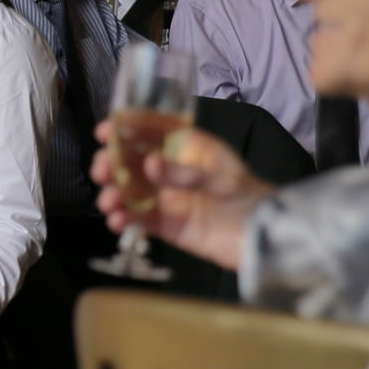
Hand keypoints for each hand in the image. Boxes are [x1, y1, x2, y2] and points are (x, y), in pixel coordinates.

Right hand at [90, 121, 266, 270]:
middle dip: (111, 165)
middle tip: (102, 173)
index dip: (125, 129)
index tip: (105, 132)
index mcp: (186, 150)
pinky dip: (123, 220)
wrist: (267, 240)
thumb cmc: (251, 197)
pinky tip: (118, 221)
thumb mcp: (222, 179)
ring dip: (113, 194)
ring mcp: (166, 198)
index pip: (151, 132)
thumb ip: (184, 173)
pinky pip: (137, 219)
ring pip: (129, 191)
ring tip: (110, 203)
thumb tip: (148, 165)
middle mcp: (171, 171)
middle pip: (131, 162)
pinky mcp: (165, 225)